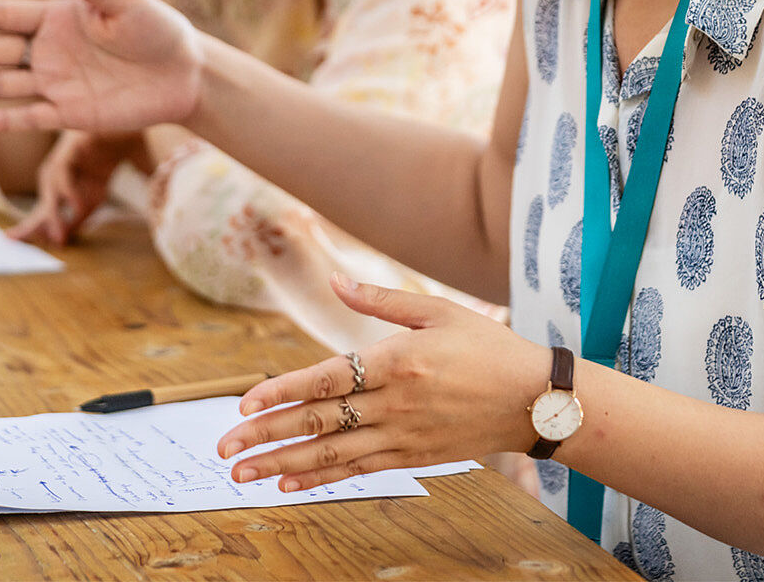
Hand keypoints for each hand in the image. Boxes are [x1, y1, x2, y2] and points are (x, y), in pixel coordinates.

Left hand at [8, 129, 149, 244]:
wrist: (121, 136)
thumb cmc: (102, 165)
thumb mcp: (93, 198)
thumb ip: (77, 218)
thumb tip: (60, 240)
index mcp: (55, 189)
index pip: (39, 213)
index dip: (26, 228)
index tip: (8, 239)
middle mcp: (52, 176)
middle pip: (42, 204)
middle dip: (32, 225)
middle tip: (23, 241)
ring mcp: (60, 161)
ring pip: (50, 190)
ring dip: (54, 214)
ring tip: (59, 236)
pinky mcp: (70, 147)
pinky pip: (63, 172)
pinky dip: (68, 190)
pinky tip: (74, 205)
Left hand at [216, 273, 544, 491]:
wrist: (538, 399)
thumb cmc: (489, 348)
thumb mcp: (437, 311)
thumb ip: (380, 301)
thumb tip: (336, 279)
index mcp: (398, 360)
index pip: (325, 380)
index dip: (281, 392)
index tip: (244, 402)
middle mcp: (396, 403)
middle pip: (318, 423)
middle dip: (266, 436)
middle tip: (224, 449)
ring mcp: (405, 436)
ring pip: (332, 455)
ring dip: (282, 465)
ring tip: (243, 474)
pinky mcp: (415, 458)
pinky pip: (359, 471)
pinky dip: (321, 479)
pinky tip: (289, 484)